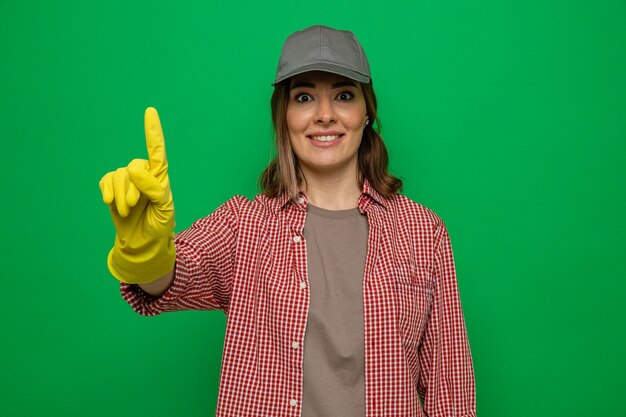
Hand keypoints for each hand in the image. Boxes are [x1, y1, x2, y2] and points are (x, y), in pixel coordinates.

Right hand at [99, 107, 175, 283]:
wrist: (142, 242)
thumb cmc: (158, 225)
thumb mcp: (164, 209)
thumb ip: (154, 189)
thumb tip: (134, 169)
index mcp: (160, 177)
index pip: (157, 151)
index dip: (153, 131)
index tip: (150, 112)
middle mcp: (144, 173)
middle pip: (133, 168)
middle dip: (131, 190)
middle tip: (134, 207)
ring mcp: (127, 179)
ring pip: (118, 176)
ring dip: (119, 196)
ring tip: (127, 211)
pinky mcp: (112, 186)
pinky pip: (105, 180)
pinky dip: (107, 193)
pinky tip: (109, 203)